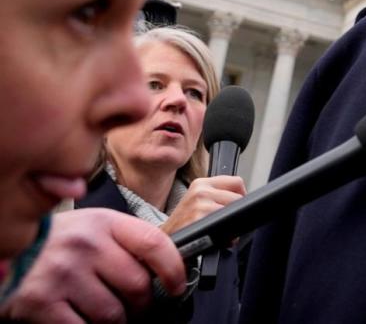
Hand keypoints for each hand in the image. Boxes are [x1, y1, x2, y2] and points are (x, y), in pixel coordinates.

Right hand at [0, 209, 185, 322]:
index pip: (154, 244)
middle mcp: (84, 244)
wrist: (6, 249)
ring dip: (117, 322)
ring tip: (108, 315)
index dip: (173, 270)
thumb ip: (124, 244)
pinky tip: (85, 322)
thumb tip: (165, 269)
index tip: (177, 286)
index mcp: (103, 222)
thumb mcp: (92, 229)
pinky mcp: (41, 302)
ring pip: (113, 314)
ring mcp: (62, 274)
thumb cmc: (55, 244)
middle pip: (137, 286)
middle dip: (142, 305)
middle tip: (136, 309)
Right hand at [160, 175, 245, 234]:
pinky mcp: (199, 218)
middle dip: (237, 214)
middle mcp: (200, 190)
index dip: (241, 197)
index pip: (236, 182)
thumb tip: (244, 201)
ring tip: (221, 234)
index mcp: (201, 183)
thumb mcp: (198, 202)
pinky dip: (227, 237)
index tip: (237, 208)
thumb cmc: (184, 224)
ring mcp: (199, 204)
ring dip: (232, 226)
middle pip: (238, 198)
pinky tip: (217, 240)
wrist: (164, 241)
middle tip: (227, 225)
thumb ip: (218, 196)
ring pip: (233, 212)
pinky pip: (225, 226)